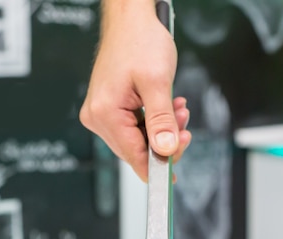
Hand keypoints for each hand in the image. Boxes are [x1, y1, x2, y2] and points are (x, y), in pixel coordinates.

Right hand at [79, 0, 191, 181]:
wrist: (131, 18)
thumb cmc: (140, 40)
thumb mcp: (157, 82)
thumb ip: (162, 121)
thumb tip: (165, 150)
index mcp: (104, 113)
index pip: (133, 156)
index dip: (158, 167)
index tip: (174, 175)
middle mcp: (98, 117)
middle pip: (136, 150)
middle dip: (164, 142)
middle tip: (184, 126)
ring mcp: (102, 113)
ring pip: (138, 140)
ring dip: (162, 130)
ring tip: (178, 110)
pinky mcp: (110, 108)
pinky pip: (135, 127)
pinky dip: (154, 122)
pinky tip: (167, 108)